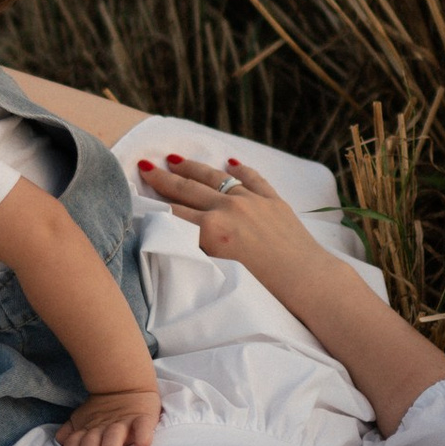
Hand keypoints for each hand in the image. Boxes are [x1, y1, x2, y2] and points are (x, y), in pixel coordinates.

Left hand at [59, 371, 159, 445]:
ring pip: (113, 437)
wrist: (127, 386)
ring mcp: (123, 422)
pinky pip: (143, 428)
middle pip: (90, 442)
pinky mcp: (142, 418)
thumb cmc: (102, 410)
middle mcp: (102, 426)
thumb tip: (61, 441)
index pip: (73, 442)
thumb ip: (70, 431)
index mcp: (87, 427)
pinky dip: (142, 440)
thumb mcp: (82, 418)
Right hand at [137, 151, 321, 280]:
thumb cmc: (263, 287)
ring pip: (216, 178)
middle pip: (188, 190)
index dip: (152, 203)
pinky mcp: (273, 201)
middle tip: (145, 167)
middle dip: (164, 178)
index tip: (137, 191)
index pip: (173, 213)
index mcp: (211, 229)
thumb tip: (181, 234)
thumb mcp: (220, 270)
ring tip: (175, 158)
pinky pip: (253, 179)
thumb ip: (198, 249)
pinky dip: (240, 170)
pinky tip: (231, 162)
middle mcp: (228, 208)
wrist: (307, 280)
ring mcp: (252, 200)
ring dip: (193, 168)